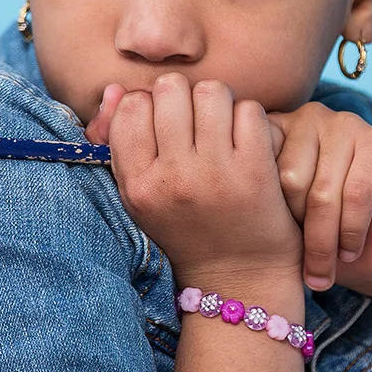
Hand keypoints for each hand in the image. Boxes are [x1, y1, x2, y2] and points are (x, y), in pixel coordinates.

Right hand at [94, 74, 302, 286]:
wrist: (240, 283)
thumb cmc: (188, 231)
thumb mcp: (142, 198)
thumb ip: (120, 142)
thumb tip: (115, 88)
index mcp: (138, 186)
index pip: (133, 106)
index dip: (152, 104)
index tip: (168, 126)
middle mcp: (172, 179)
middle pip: (171, 89)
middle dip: (186, 97)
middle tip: (198, 124)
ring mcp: (214, 174)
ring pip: (211, 92)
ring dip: (220, 103)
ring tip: (223, 128)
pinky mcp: (255, 173)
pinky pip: (250, 111)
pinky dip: (252, 120)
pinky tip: (250, 142)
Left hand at [269, 102, 371, 297]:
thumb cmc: (319, 236)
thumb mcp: (277, 220)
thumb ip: (255, 198)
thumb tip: (227, 202)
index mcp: (274, 127)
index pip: (255, 161)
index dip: (264, 211)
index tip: (269, 243)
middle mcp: (308, 117)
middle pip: (290, 179)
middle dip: (296, 230)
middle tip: (303, 261)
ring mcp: (346, 124)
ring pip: (323, 192)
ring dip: (324, 241)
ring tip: (324, 268)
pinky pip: (357, 194)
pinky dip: (351, 232)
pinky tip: (351, 250)